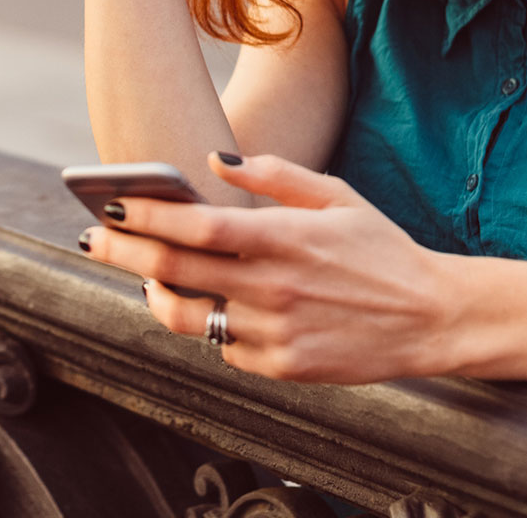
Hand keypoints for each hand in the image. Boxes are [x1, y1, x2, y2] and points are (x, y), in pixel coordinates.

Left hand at [80, 152, 462, 383]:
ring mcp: (275, 331)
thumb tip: (217, 159)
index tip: (112, 204)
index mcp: (284, 237)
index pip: (195, 226)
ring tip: (146, 279)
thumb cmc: (380, 249)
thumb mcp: (335, 195)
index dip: (146, 215)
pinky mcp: (281, 367)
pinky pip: (223, 347)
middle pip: (174, 269)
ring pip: (188, 316)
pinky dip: (210, 326)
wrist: (432, 318)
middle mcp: (273, 286)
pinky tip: (211, 307)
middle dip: (124, 251)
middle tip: (94, 239)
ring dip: (156, 295)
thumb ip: (273, 175)